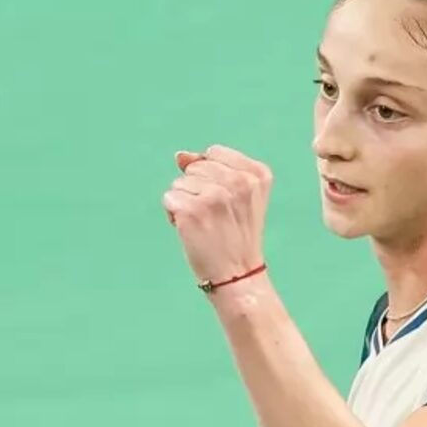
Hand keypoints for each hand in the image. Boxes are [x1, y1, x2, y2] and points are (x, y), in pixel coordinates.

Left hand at [163, 145, 272, 287]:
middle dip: (197, 188)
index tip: (225, 201)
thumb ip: (213, 169)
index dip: (211, 176)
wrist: (237, 273)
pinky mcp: (191, 210)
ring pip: (180, 182)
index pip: (214, 153)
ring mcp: (214, 195)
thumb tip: (180, 155)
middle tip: (214, 216)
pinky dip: (174, 214)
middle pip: (196, 167)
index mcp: (256, 174)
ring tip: (204, 223)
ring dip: (185, 201)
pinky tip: (192, 230)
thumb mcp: (239, 196)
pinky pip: (169, 198)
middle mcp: (238, 181)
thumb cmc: (235, 234)